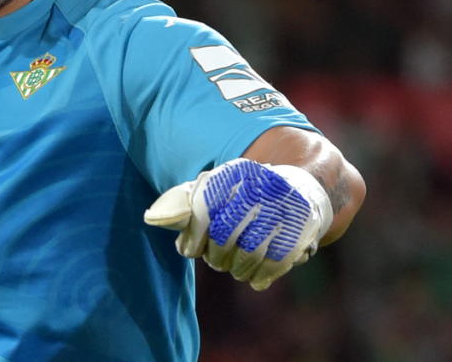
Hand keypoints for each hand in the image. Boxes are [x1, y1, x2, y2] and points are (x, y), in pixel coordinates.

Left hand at [144, 158, 332, 290]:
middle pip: (224, 237)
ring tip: (234, 265)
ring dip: (236, 268)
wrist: (299, 188)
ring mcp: (282, 210)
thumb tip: (151, 218)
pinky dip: (260, 276)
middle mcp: (258, 189)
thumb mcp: (213, 190)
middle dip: (216, 256)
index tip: (190, 250)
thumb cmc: (243, 195)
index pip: (203, 211)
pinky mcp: (300, 232)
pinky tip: (254, 276)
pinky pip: (273, 265)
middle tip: (216, 259)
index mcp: (232, 175)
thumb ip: (182, 204)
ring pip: (248, 254)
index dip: (193, 238)